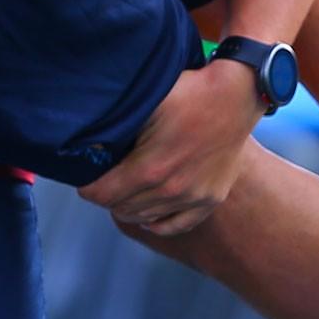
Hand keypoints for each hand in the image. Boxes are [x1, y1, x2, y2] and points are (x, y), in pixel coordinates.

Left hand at [82, 61, 260, 236]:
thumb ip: (114, 130)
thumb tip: (86, 143)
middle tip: (103, 178)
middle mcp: (173, 191)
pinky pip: (177, 224)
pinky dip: (157, 221)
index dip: (87, 186)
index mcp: (151, 169)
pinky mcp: (211, 199)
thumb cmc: (186, 93)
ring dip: (128, 206)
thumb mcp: (143, 106)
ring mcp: (195, 198)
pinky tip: (147, 211)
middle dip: (106, 195)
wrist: (235, 97)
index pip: (102, 194)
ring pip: (145, 218)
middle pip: (121, 208)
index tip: (84, 177)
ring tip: (123, 188)